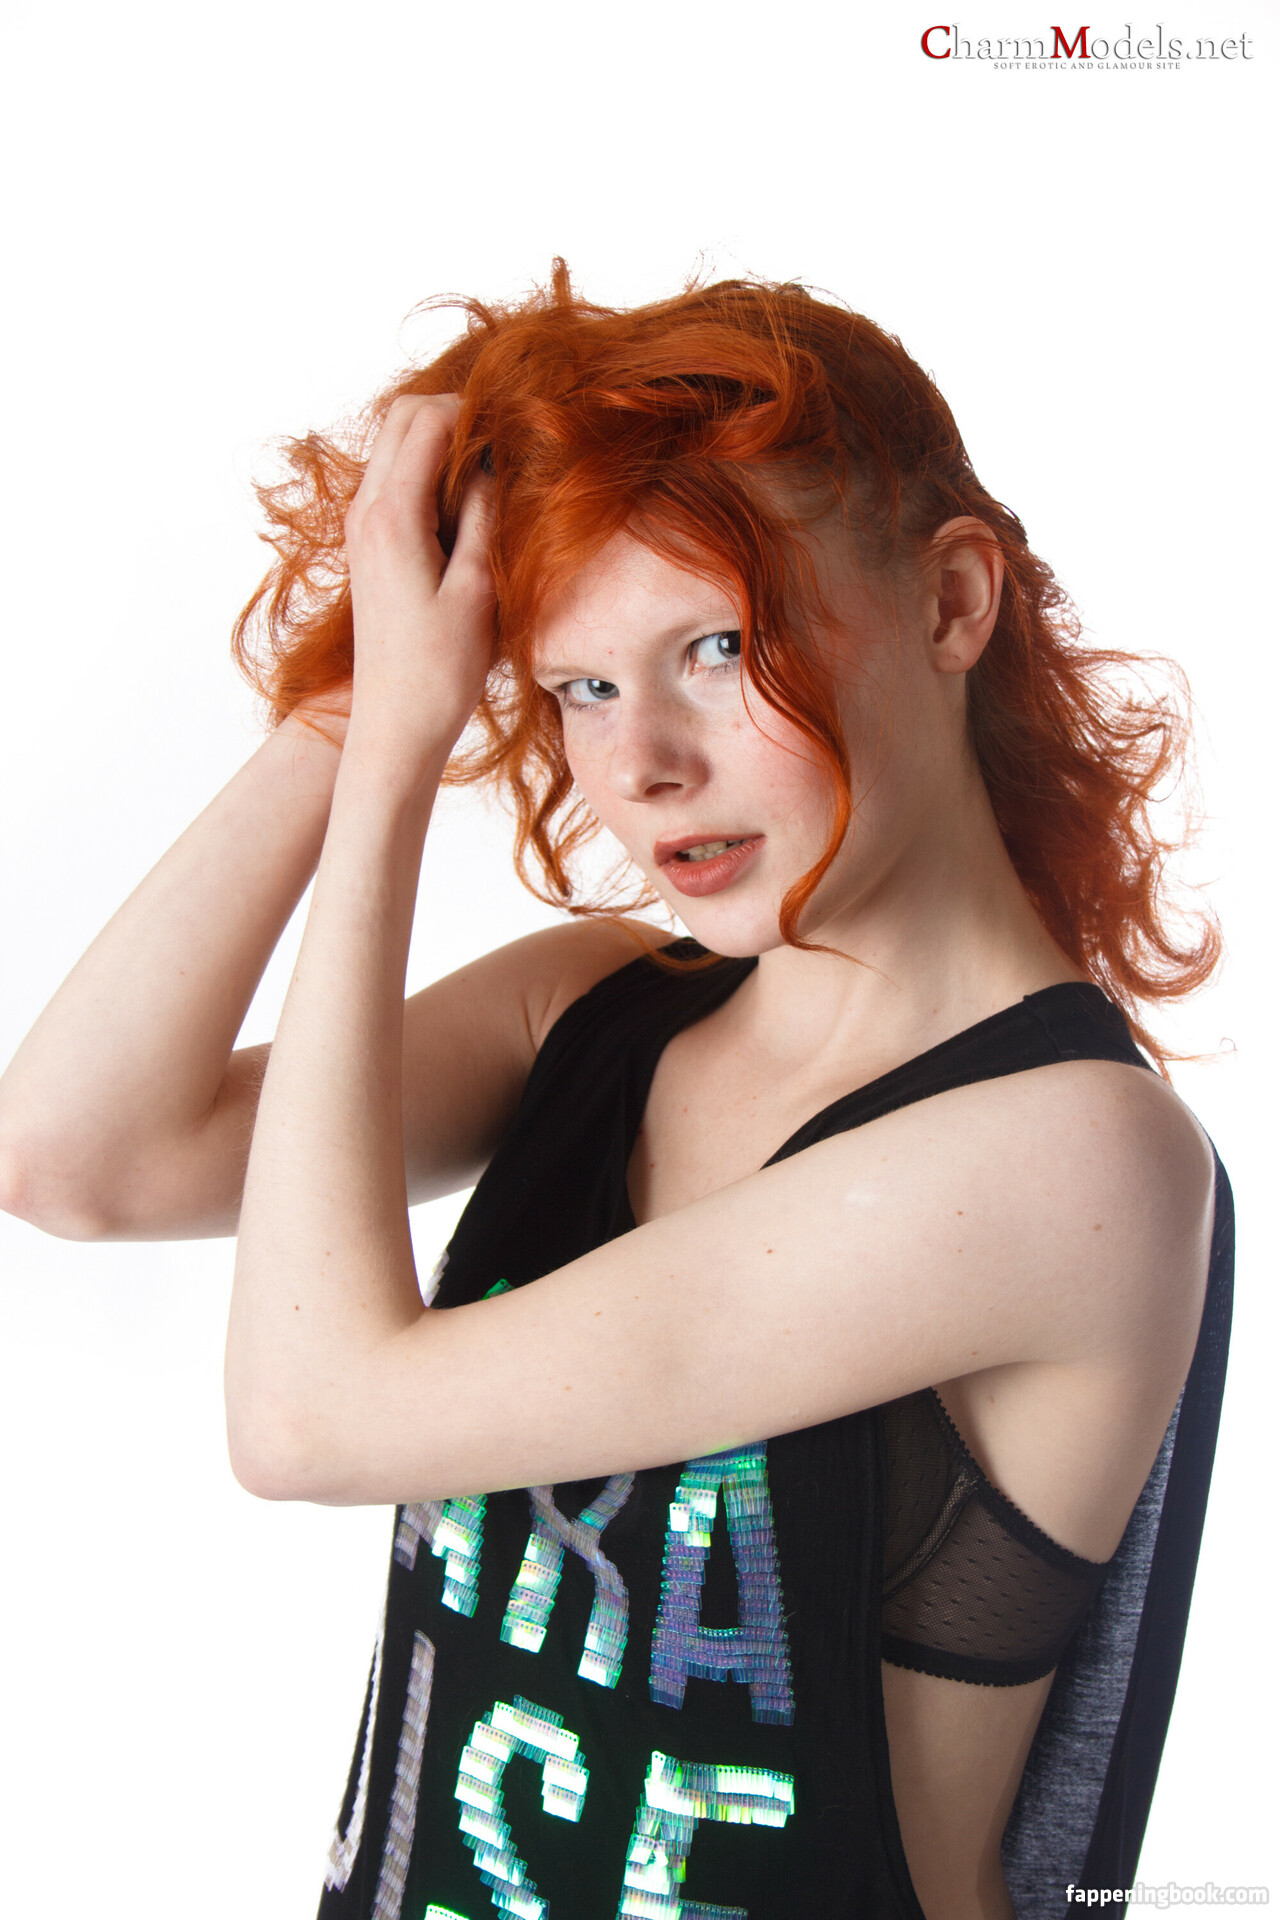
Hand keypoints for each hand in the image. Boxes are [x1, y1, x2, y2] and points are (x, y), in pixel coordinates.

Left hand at [342, 393, 494, 768]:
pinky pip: (396, 480)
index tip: (520, 431)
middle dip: (458, 415)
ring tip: (494, 478)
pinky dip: (432, 474)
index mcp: (391, 516)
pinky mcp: (371, 546)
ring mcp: (363, 528)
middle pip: (403, 417)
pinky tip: (470, 510)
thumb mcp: (478, 589)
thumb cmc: (440, 670)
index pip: (427, 420)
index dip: (478, 412)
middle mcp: (365, 512)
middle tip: (508, 446)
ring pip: (398, 446)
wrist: (394, 724)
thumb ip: (485, 514)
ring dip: (444, 445)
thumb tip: (493, 459)